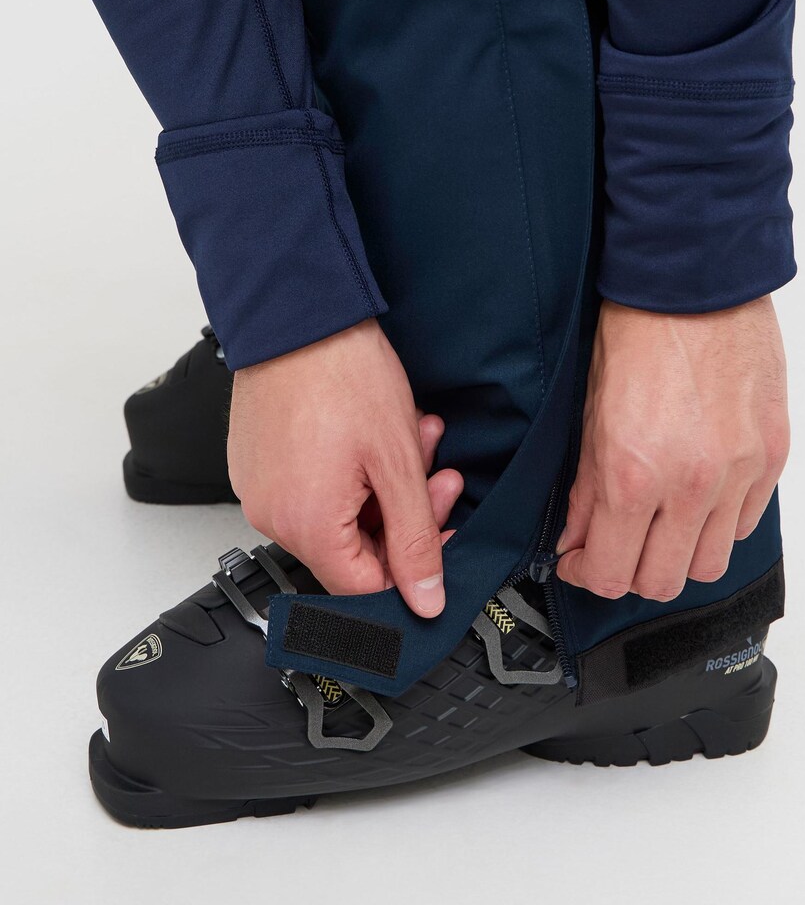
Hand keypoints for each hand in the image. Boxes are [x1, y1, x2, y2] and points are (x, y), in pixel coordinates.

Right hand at [227, 319, 462, 616]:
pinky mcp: (257, 463)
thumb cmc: (343, 374)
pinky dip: (351, 470)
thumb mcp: (398, 464)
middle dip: (405, 512)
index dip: (411, 568)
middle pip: (353, 549)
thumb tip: (424, 599)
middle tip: (435, 473)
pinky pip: (311, 488)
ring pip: (338, 514)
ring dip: (384, 483)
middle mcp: (273, 517)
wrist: (298, 314)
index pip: (364, 589)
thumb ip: (414, 539)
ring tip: (411, 436)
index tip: (437, 536)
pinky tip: (376, 435)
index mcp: (307, 527)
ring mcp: (260, 489)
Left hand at [557, 296, 788, 601]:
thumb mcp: (591, 416)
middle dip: (631, 571)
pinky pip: (745, 525)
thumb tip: (577, 538)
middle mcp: (690, 485)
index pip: (610, 573)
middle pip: (662, 581)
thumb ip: (586, 488)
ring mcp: (737, 474)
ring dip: (679, 554)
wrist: (692, 283)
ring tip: (660, 525)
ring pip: (709, 563)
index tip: (579, 560)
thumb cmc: (635, 335)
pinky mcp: (769, 457)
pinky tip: (696, 498)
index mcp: (632, 475)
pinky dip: (719, 524)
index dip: (586, 574)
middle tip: (617, 545)